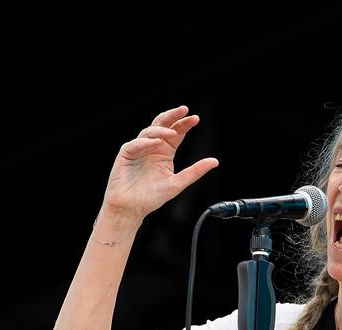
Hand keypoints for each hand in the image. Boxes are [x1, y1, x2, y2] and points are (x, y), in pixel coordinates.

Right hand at [100, 105, 218, 226]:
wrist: (132, 208)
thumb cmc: (151, 197)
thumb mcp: (177, 183)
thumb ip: (195, 171)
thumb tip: (214, 161)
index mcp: (165, 152)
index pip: (176, 133)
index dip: (185, 124)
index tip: (195, 119)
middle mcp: (152, 147)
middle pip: (162, 125)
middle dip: (172, 116)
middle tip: (184, 110)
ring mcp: (139, 149)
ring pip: (149, 131)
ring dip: (161, 130)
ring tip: (173, 133)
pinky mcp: (126, 154)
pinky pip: (136, 144)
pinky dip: (146, 142)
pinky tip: (156, 143)